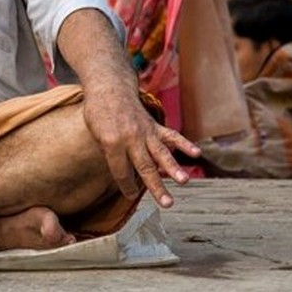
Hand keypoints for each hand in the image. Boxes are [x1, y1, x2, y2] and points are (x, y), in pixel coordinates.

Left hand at [82, 85, 200, 207]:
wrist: (109, 87)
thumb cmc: (98, 113)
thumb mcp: (95, 133)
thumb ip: (110, 152)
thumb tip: (125, 172)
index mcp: (112, 142)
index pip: (121, 171)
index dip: (126, 185)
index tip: (130, 195)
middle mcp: (131, 138)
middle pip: (145, 166)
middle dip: (156, 187)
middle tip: (167, 203)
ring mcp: (145, 131)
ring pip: (161, 153)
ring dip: (173, 168)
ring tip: (184, 181)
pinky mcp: (154, 126)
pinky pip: (170, 136)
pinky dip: (184, 144)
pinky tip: (197, 153)